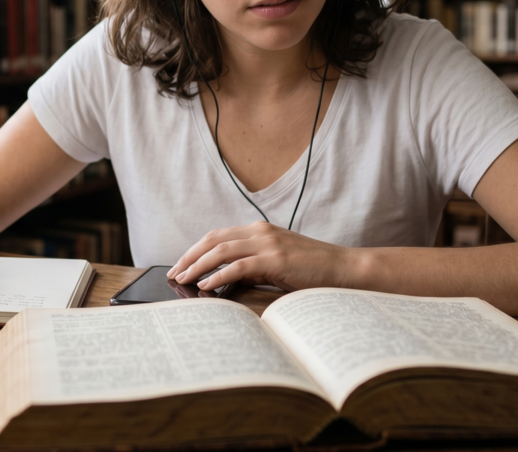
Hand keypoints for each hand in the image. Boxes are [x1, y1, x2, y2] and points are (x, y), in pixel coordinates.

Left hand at [166, 222, 354, 292]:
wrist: (345, 269)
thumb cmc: (312, 270)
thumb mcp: (277, 264)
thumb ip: (252, 266)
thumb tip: (223, 278)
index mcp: (259, 230)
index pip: (217, 236)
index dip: (195, 250)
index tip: (180, 265)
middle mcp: (260, 232)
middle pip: (213, 240)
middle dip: (189, 257)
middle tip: (172, 274)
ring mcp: (268, 243)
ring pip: (221, 251)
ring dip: (197, 266)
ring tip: (182, 280)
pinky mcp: (276, 259)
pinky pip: (238, 266)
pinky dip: (218, 275)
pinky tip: (206, 286)